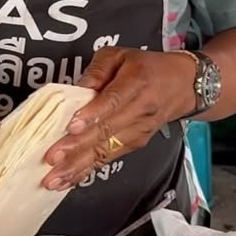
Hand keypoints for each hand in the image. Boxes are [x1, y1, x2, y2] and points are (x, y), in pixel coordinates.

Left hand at [43, 48, 195, 190]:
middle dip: (76, 147)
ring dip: (78, 166)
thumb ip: (97, 70)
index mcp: (136, 83)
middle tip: (52, 157)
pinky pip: (107, 159)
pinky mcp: (134, 145)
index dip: (93, 114)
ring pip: (105, 151)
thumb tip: (77, 89)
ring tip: (54, 178)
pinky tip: (67, 181)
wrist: (183, 86)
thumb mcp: (120, 55)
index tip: (71, 126)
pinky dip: (86, 171)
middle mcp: (139, 111)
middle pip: (106, 131)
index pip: (114, 101)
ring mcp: (138, 132)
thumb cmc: (146, 68)